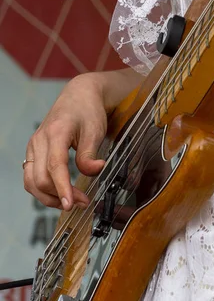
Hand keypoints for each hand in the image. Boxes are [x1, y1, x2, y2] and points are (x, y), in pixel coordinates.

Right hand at [23, 74, 106, 210]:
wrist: (79, 96)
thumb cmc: (88, 111)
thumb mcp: (95, 131)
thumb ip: (90, 154)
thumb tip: (94, 171)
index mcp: (56, 132)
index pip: (55, 166)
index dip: (62, 187)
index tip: (70, 203)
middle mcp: (39, 140)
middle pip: (40, 178)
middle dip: (60, 195)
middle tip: (83, 202)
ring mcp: (34, 146)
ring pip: (31, 181)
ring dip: (49, 197)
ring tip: (71, 202)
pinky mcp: (34, 151)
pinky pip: (31, 176)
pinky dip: (42, 190)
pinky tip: (59, 194)